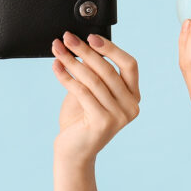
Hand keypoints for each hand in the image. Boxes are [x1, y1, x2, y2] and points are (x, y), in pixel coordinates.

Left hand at [52, 32, 139, 166]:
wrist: (73, 153)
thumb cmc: (81, 120)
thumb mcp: (90, 92)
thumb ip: (93, 73)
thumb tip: (82, 45)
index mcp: (134, 96)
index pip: (129, 65)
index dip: (111, 49)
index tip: (91, 37)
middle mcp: (131, 106)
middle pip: (109, 70)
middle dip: (85, 51)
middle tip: (67, 38)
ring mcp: (119, 116)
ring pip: (94, 80)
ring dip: (72, 61)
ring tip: (58, 50)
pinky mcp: (103, 123)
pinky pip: (83, 93)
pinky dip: (67, 77)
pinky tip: (56, 67)